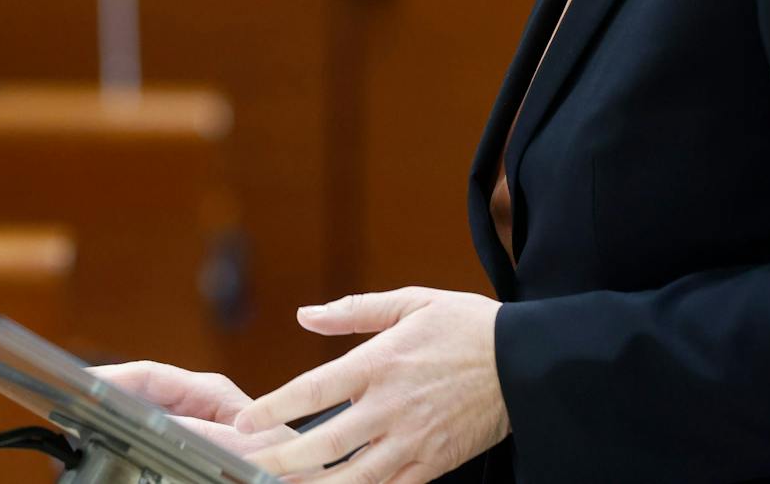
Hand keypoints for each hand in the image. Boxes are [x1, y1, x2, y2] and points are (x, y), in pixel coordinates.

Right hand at [89, 361, 299, 458]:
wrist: (307, 481)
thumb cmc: (291, 463)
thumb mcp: (246, 448)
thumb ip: (204, 433)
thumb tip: (157, 420)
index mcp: (210, 392)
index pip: (147, 376)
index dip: (110, 378)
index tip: (77, 384)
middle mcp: (199, 405)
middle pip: (139, 397)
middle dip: (105, 401)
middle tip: (70, 411)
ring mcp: (194, 430)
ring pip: (142, 422)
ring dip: (116, 423)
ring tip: (85, 430)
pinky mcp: (194, 454)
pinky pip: (155, 446)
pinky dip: (133, 446)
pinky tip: (117, 453)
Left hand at [233, 288, 508, 482]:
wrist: (527, 363)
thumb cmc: (467, 326)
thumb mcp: (411, 302)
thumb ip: (353, 311)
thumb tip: (304, 315)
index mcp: (380, 362)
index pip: (313, 390)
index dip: (272, 408)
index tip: (242, 422)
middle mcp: (391, 406)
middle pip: (324, 443)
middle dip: (280, 459)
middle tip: (246, 467)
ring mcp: (412, 440)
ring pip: (353, 476)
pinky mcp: (433, 463)